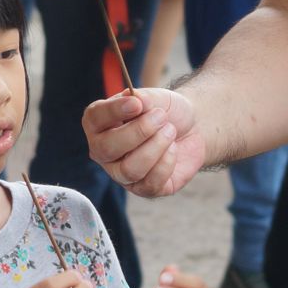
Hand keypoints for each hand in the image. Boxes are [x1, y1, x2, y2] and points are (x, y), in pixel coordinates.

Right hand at [83, 89, 204, 197]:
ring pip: (129, 169)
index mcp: (100, 124)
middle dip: (139, 131)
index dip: (114, 111)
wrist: (192, 127)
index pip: (94, 119)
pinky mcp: (144, 189)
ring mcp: (121, 173)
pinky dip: (167, 162)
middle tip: (161, 117)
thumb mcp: (156, 98)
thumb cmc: (165, 112)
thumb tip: (136, 101)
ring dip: (156, 146)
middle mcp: (104, 151)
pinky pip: (150, 183)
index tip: (137, 104)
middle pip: (107, 149)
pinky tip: (173, 149)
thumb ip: (143, 98)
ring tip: (170, 131)